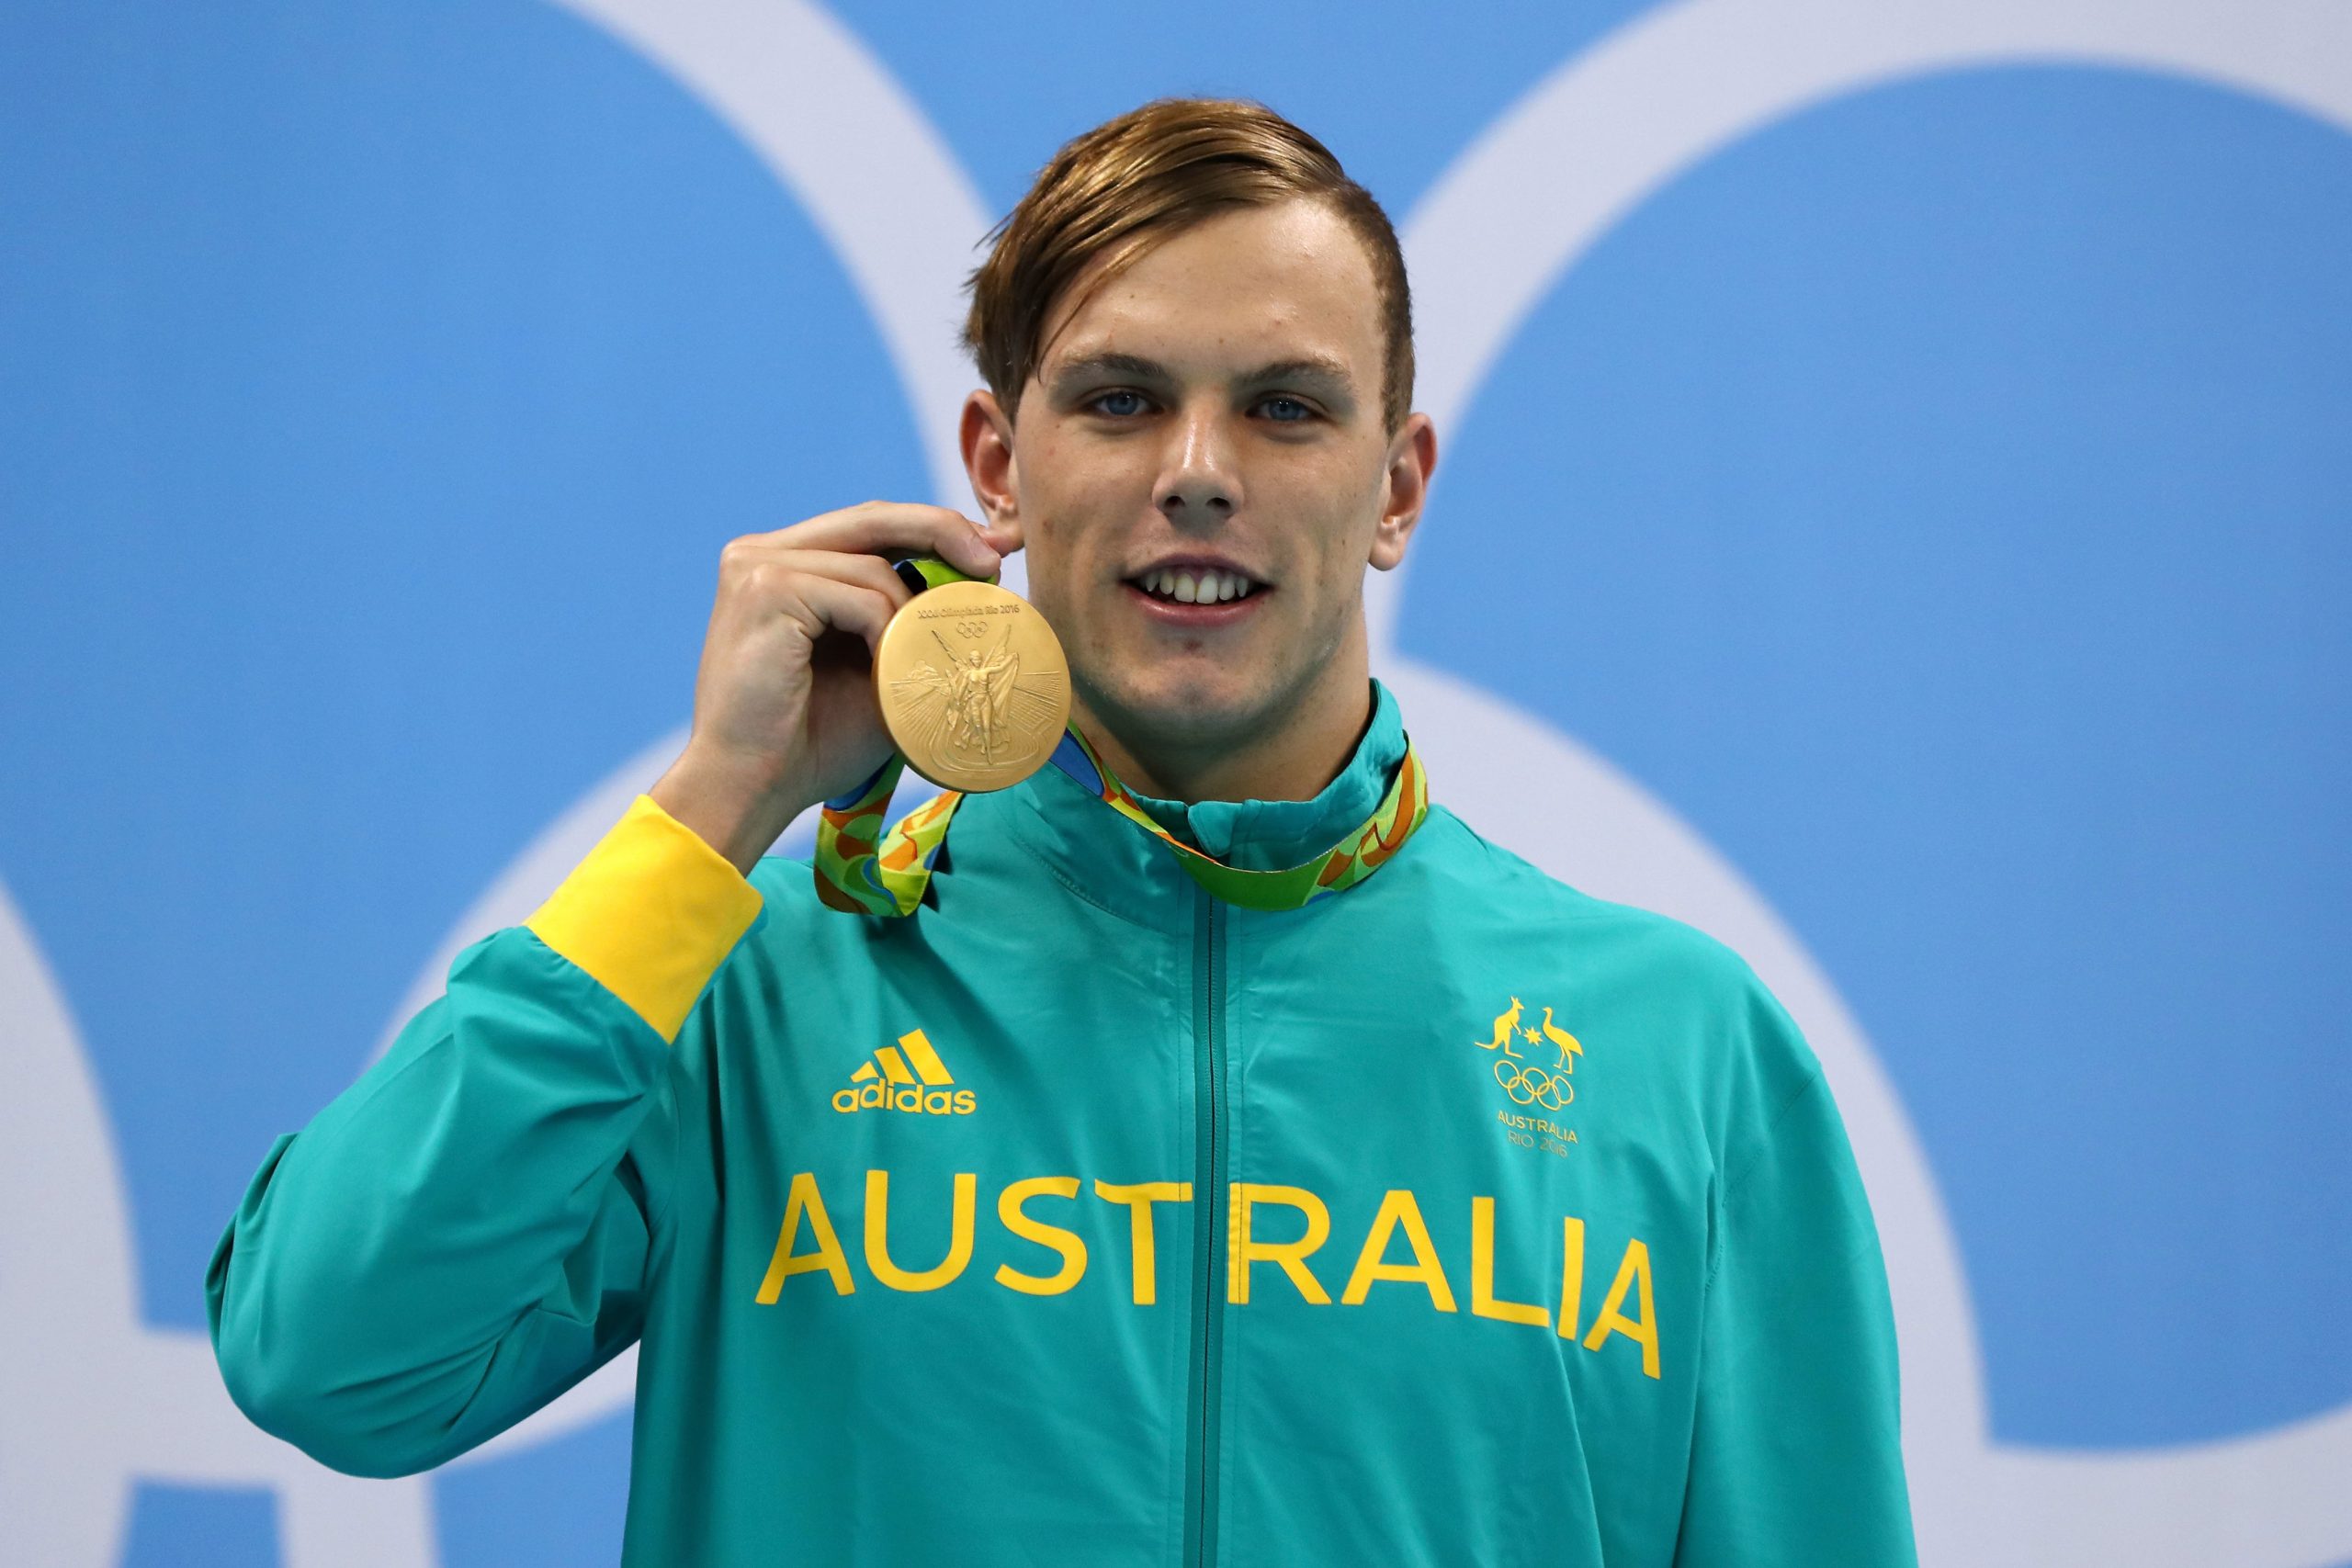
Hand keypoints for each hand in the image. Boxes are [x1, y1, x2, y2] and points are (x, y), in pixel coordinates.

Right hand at [649, 502, 1015, 873]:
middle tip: (993, 561)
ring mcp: (758, 566)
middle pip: (873, 518)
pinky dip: (888, 634)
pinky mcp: (765, 590)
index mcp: (783, 564)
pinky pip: (861, 597)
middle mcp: (762, 553)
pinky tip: (886, 671)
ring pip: (874, 566)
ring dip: (912, 618)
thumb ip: (908, 621)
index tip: (991, 552)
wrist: (752, 788)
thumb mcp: (875, 667)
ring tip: (918, 665)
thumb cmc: (812, 741)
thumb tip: (979, 579)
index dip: (933, 530)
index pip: (870, 525)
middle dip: (944, 532)